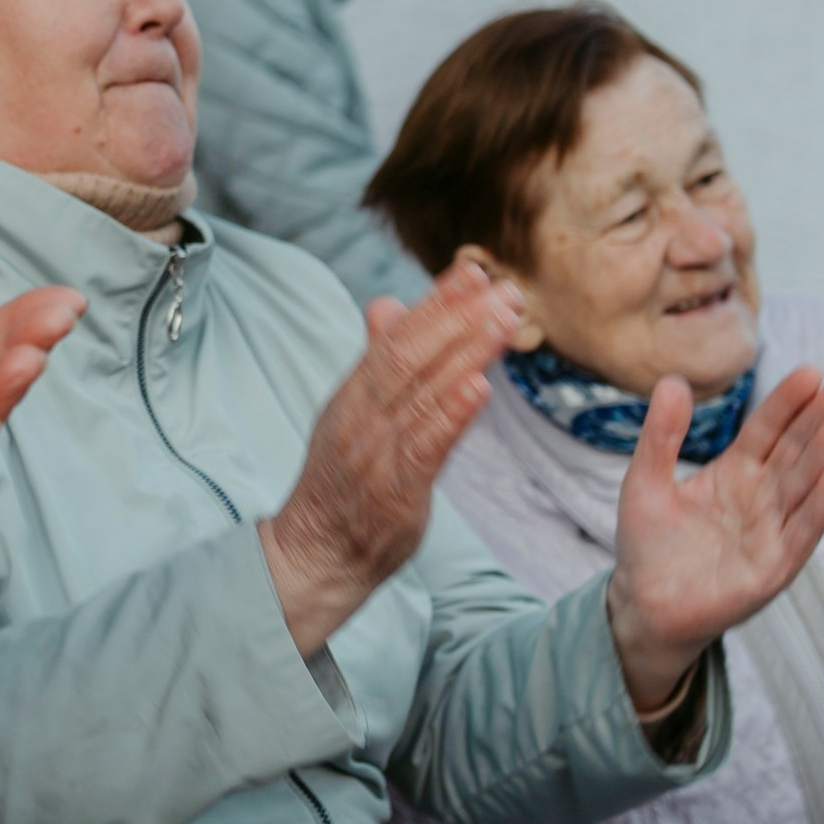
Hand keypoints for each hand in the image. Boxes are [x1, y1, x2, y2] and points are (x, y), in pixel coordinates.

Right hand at [261, 262, 522, 653]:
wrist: (318, 553)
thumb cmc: (342, 483)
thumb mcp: (351, 413)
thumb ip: (375, 361)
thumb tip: (386, 304)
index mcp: (353, 395)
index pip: (396, 337)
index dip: (435, 303)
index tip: (472, 271)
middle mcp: (361, 417)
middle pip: (410, 356)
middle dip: (458, 318)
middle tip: (502, 289)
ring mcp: (376, 453)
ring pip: (423, 393)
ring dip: (467, 353)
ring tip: (505, 322)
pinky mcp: (395, 491)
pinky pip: (425, 446)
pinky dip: (451, 415)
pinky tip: (479, 387)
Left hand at [606, 367, 823, 707]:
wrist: (642, 604)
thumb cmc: (647, 544)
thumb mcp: (645, 480)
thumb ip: (660, 435)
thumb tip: (671, 380)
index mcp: (736, 473)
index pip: (768, 430)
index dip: (789, 402)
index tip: (812, 372)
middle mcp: (762, 498)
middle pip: (797, 451)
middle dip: (822, 419)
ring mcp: (772, 531)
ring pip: (806, 485)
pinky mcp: (774, 567)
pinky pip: (803, 530)